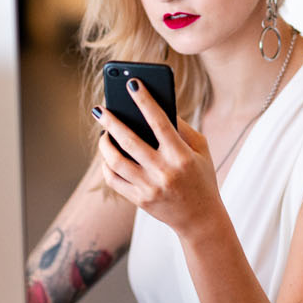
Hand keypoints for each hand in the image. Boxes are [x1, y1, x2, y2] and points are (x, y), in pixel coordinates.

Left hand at [94, 80, 222, 237]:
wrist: (201, 219)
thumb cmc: (202, 177)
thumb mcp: (202, 150)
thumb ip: (181, 128)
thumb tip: (155, 106)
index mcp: (181, 156)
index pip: (159, 122)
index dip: (144, 100)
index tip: (132, 83)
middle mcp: (164, 172)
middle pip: (130, 141)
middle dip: (111, 121)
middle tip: (100, 108)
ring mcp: (149, 188)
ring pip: (116, 161)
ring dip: (105, 144)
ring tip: (102, 133)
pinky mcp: (139, 200)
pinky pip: (114, 180)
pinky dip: (106, 165)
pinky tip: (107, 155)